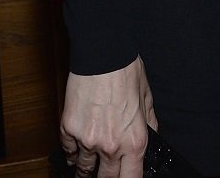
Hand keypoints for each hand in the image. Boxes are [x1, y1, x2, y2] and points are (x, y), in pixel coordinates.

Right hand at [61, 56, 156, 177]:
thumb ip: (149, 124)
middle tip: (105, 171)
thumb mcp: (147, 98)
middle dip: (106, 177)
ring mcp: (87, 140)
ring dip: (86, 169)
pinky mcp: (69, 130)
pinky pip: (68, 152)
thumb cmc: (126, 71)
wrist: (103, 53)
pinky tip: (75, 152)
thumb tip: (151, 137)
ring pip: (83, 169)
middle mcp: (110, 146)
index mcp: (134, 141)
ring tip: (87, 169)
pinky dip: (72, 153)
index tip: (125, 176)